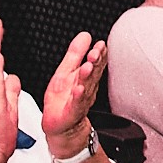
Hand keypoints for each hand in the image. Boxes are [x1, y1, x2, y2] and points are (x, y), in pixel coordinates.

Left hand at [39, 25, 107, 142]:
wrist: (62, 127)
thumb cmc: (63, 100)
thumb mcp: (66, 71)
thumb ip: (75, 53)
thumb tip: (85, 35)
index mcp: (85, 77)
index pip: (95, 62)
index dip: (99, 53)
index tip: (100, 44)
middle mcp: (86, 88)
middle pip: (93, 73)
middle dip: (95, 63)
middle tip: (95, 53)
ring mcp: (80, 100)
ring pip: (86, 87)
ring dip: (87, 76)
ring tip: (87, 66)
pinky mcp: (72, 113)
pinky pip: (76, 104)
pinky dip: (78, 96)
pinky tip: (79, 89)